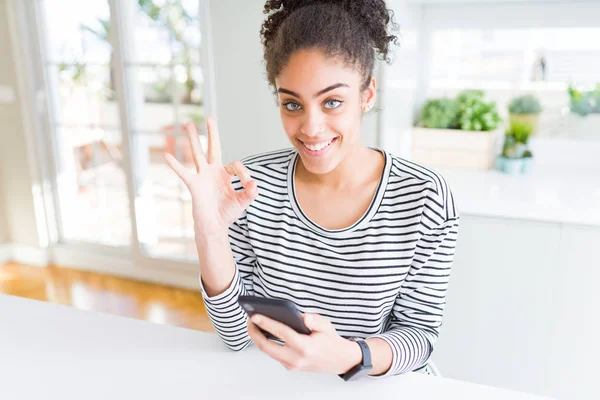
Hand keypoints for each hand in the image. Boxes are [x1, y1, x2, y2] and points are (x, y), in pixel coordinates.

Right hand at [164, 117, 257, 237]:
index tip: (248, 184)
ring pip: (197, 154)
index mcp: (226, 174)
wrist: (214, 226)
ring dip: (193, 139)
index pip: (236, 164)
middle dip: (212, 133)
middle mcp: (213, 171)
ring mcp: (203, 176)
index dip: (244, 173)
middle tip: (209, 117)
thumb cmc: (227, 213)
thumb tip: (254, 183)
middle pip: (213, 148)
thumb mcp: (243, 202)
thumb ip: (251, 193)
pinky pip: (183, 172)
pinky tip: (167, 155)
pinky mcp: (194, 185)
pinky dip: (175, 165)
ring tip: (188, 124)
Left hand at [247, 313, 361, 374]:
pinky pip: (274, 354)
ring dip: (258, 339)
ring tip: (254, 325)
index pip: (281, 333)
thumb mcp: (326, 326)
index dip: (266, 323)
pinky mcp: (290, 366)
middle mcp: (296, 358)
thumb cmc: (331, 342)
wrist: (339, 360)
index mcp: (305, 347)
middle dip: (255, 333)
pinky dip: (266, 343)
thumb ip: (314, 320)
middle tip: (250, 320)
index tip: (255, 316)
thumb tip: (302, 316)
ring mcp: (292, 365)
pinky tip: (263, 333)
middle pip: (267, 347)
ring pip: (268, 352)